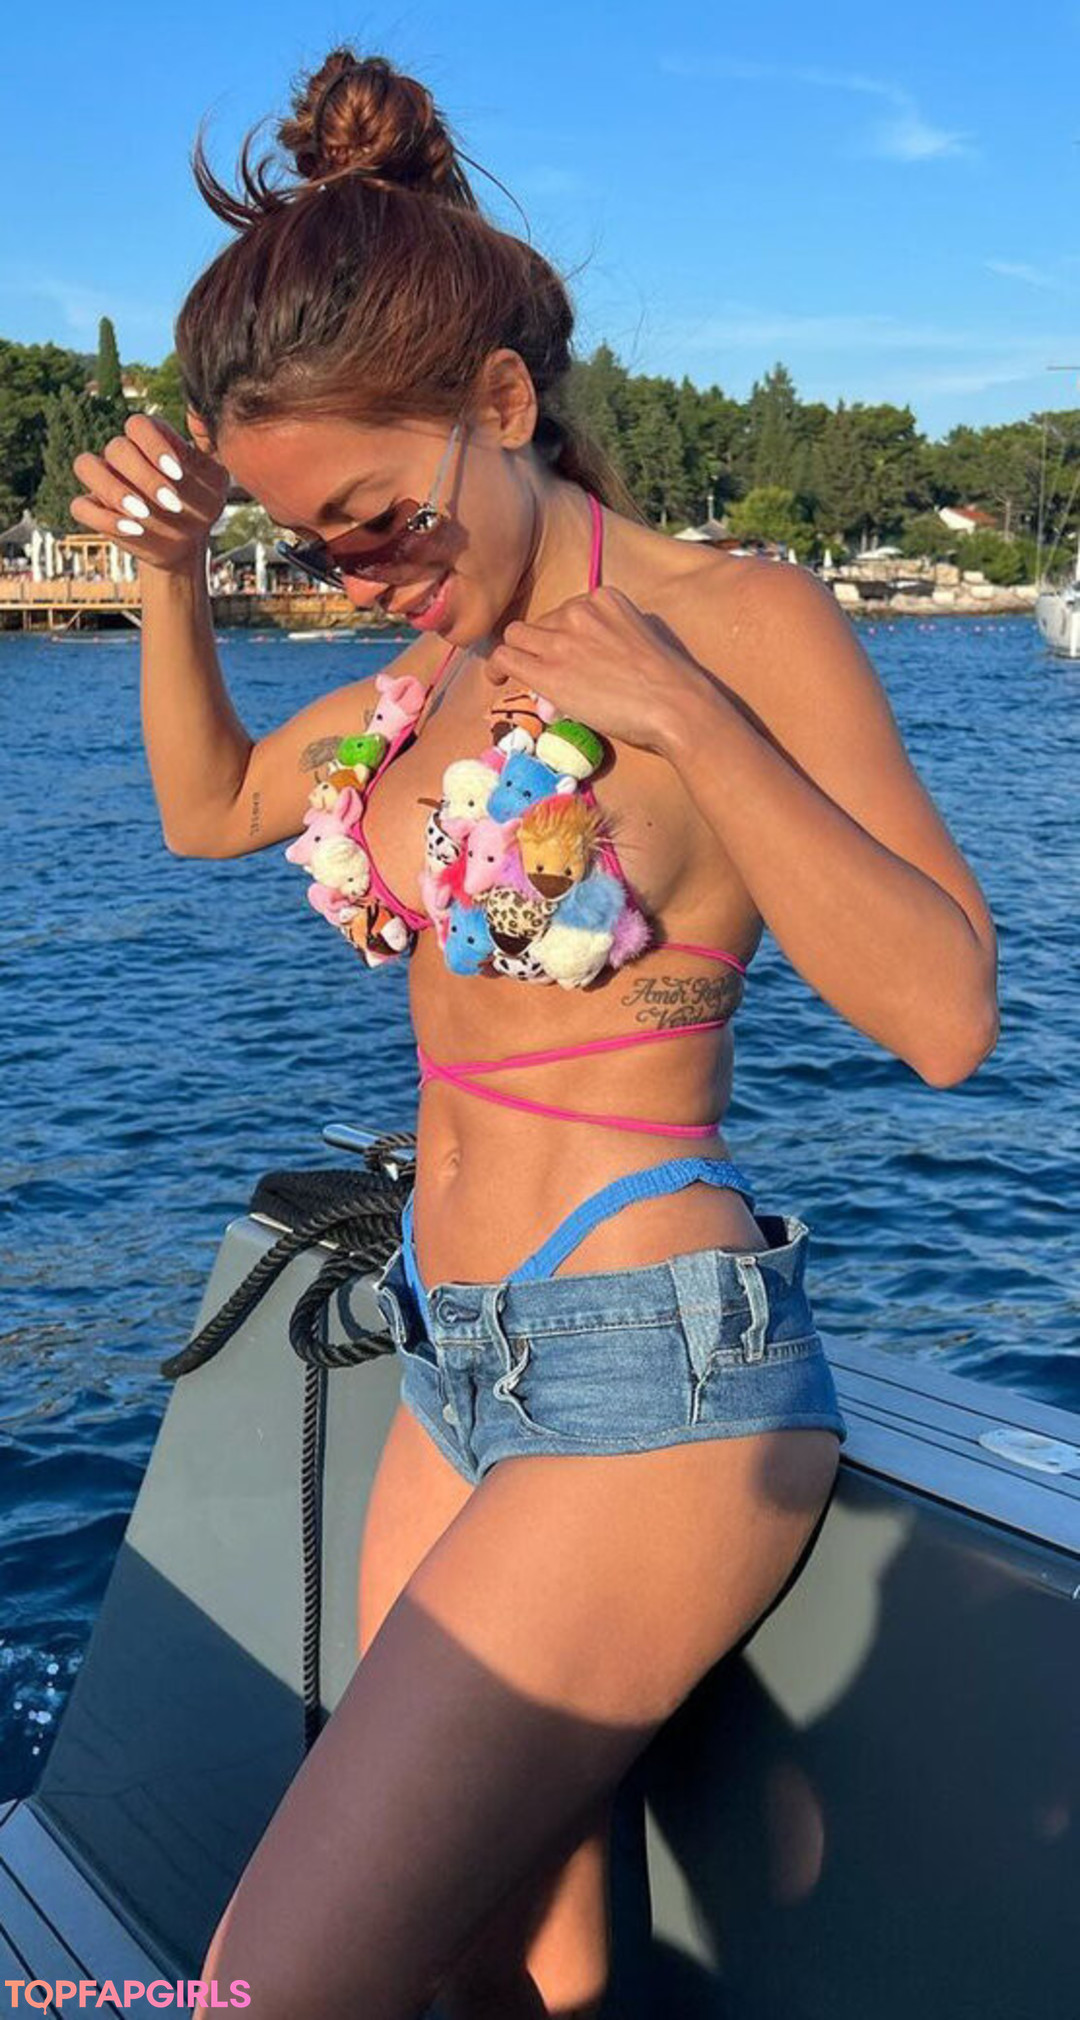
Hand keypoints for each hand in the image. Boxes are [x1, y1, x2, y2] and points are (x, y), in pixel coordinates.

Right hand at [70, 408, 229, 575]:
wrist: (189, 540)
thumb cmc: (201, 502)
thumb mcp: (215, 477)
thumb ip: (211, 446)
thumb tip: (203, 413)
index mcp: (149, 440)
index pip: (139, 424)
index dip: (154, 445)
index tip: (178, 474)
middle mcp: (123, 455)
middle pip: (116, 447)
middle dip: (144, 476)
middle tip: (171, 502)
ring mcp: (106, 480)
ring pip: (86, 466)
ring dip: (112, 490)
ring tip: (143, 514)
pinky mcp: (96, 509)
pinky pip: (80, 506)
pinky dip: (102, 517)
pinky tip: (133, 529)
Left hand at [484, 585, 710, 755]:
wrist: (675, 704)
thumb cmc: (667, 684)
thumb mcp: (638, 642)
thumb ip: (605, 644)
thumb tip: (576, 672)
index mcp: (604, 598)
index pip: (565, 610)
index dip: (559, 634)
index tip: (564, 653)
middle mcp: (579, 610)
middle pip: (539, 621)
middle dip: (539, 644)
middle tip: (544, 669)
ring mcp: (561, 639)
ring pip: (516, 635)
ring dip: (518, 653)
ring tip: (515, 674)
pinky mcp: (548, 671)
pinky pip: (505, 658)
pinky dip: (496, 667)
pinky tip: (496, 679)